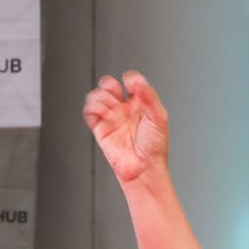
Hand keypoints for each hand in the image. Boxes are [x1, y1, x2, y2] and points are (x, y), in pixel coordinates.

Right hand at [83, 72, 168, 188]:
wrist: (143, 169)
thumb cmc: (155, 148)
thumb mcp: (159, 117)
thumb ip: (149, 95)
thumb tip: (136, 81)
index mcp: (140, 103)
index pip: (130, 81)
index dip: (130, 79)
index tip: (134, 86)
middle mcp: (124, 109)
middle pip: (108, 85)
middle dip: (109, 85)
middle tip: (116, 95)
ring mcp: (112, 118)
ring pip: (97, 96)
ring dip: (101, 98)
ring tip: (110, 109)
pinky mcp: (100, 129)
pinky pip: (89, 113)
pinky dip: (91, 108)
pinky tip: (101, 114)